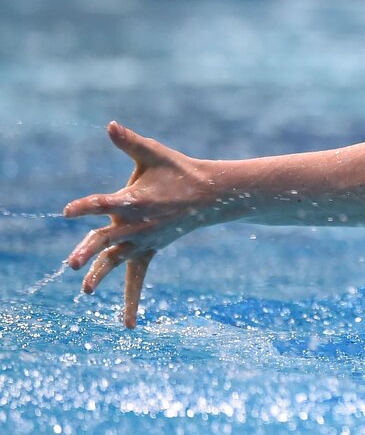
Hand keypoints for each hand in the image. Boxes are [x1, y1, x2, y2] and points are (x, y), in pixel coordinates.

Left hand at [64, 122, 221, 327]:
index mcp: (135, 200)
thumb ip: (129, 141)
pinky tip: (127, 325)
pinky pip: (138, 279)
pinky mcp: (150, 250)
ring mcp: (145, 241)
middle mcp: (138, 224)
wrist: (211, 195)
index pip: (105, 204)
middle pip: (108, 239)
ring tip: (83, 289)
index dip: (86, 207)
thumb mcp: (154, 154)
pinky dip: (131, 302)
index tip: (68, 212)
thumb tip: (110, 125)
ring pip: (118, 261)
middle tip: (71, 264)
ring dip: (101, 274)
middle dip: (90, 252)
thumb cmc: (179, 171)